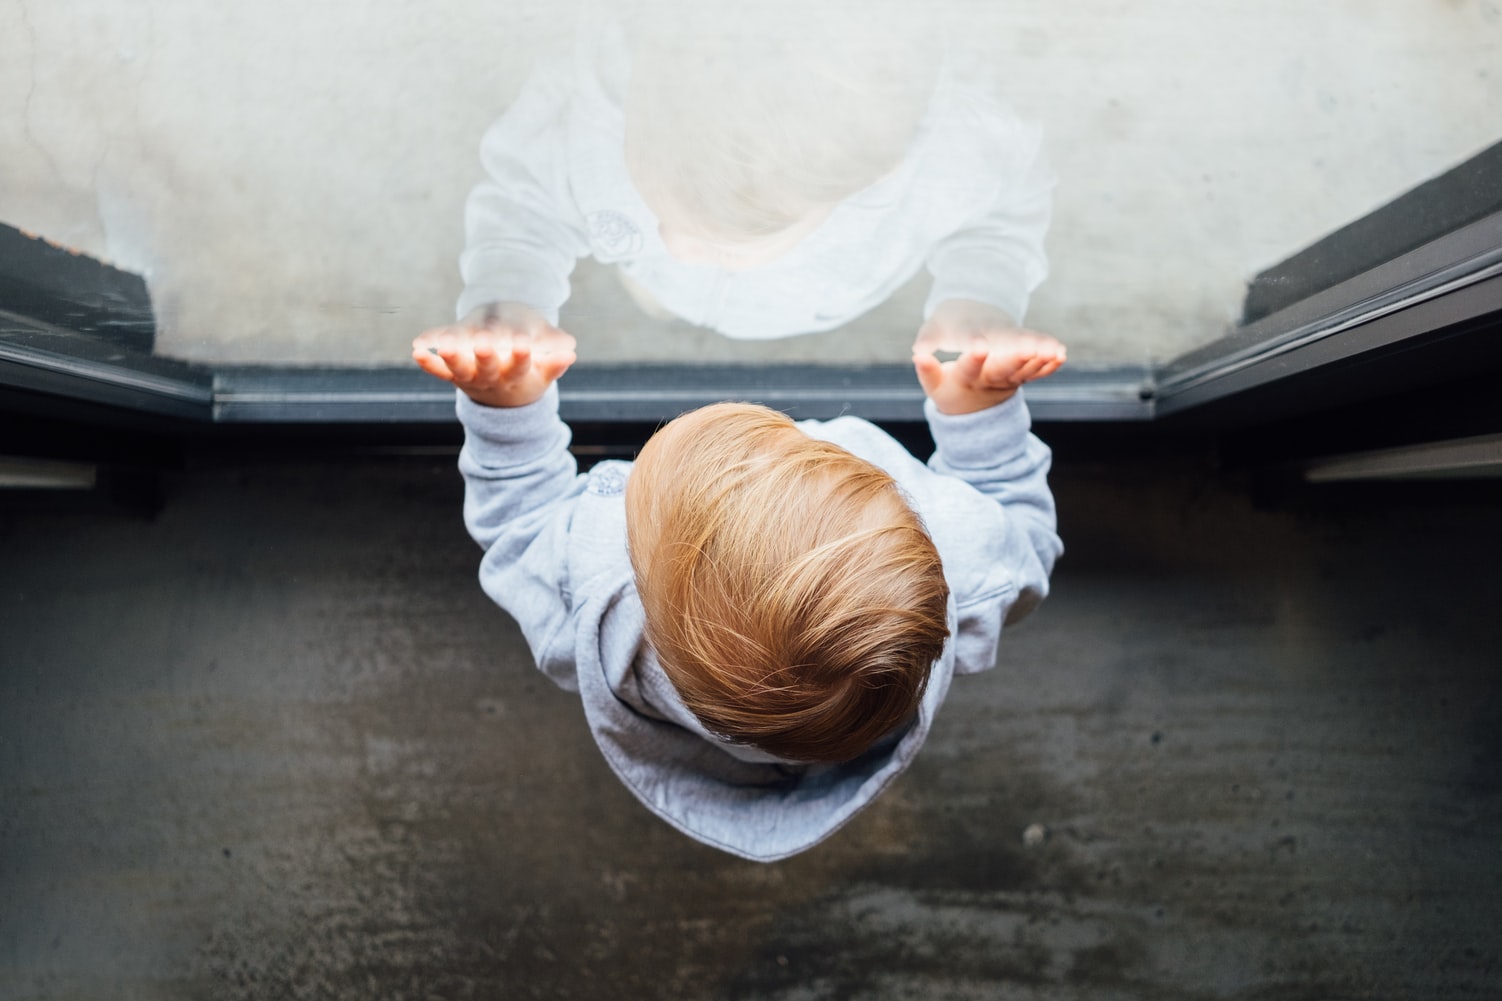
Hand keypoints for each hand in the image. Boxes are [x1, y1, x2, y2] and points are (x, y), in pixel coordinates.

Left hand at [412, 303, 576, 407]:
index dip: (520, 355)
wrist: (504, 395)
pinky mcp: (453, 375)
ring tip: (444, 346)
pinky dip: (428, 364)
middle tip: (483, 342)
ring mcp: (469, 377)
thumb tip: (570, 352)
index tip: (522, 343)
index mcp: (516, 376)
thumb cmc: (528, 373)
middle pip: (487, 369)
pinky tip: (417, 351)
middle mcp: (491, 379)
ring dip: (451, 358)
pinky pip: (439, 372)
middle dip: (485, 355)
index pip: (519, 366)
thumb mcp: (545, 370)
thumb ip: (555, 361)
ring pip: (459, 370)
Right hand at [912, 299, 1065, 414]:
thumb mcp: (934, 384)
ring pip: (1025, 371)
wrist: (972, 409)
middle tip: (1029, 348)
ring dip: (1040, 360)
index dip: (974, 358)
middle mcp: (990, 380)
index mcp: (966, 379)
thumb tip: (918, 354)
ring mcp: (1008, 381)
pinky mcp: (1020, 379)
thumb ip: (927, 370)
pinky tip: (1061, 354)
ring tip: (1053, 349)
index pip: (969, 368)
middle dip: (1017, 358)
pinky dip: (1049, 366)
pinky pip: (1036, 374)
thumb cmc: (949, 389)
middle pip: (1004, 369)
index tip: (980, 346)